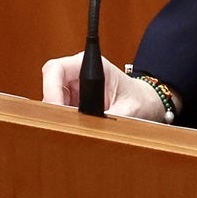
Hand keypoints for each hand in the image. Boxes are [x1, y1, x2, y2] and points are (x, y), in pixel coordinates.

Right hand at [40, 51, 171, 122]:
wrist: (146, 104)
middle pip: (50, 85)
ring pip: (53, 99)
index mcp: (93, 66)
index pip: (56, 69)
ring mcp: (75, 88)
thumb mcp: (129, 110)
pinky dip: (64, 121)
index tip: (54, 110)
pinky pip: (60, 110)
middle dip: (53, 106)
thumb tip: (93, 130)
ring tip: (74, 129)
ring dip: (58, 115)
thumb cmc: (140, 100)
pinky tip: (75, 130)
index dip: (50, 89)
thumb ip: (111, 118)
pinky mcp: (74, 102)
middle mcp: (79, 73)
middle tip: (63, 125)